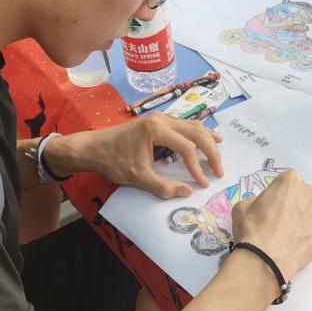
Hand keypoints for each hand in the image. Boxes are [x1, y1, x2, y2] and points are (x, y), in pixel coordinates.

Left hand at [49, 113, 223, 198]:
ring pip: (193, 125)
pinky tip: (206, 139)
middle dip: (211, 151)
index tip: (203, 183)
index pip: (187, 148)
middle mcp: (162, 119)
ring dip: (207, 140)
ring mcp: (160, 118)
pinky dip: (197, 134)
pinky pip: (184, 125)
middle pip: (196, 132)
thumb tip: (187, 192)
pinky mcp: (157, 122)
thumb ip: (164, 187)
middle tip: (219, 169)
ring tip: (220, 152)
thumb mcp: (138, 178)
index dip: (197, 167)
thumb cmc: (113, 161)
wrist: (92, 148)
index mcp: (157, 129)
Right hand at [230, 171, 311, 282]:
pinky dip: (309, 237)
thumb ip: (257, 199)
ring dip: (303, 221)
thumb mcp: (242, 206)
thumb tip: (264, 206)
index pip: (287, 181)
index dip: (279, 194)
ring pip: (311, 213)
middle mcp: (309, 192)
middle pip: (303, 195)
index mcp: (290, 180)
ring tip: (289, 237)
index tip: (272, 206)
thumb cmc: (251, 229)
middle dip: (294, 205)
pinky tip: (297, 246)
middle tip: (281, 221)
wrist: (265, 260)